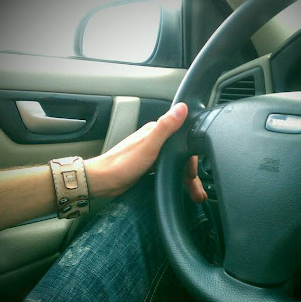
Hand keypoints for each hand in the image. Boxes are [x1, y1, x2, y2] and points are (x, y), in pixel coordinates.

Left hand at [84, 103, 207, 202]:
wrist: (104, 181)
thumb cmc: (122, 164)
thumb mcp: (149, 145)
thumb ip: (166, 126)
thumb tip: (182, 107)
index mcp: (156, 131)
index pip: (184, 138)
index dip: (191, 156)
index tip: (193, 172)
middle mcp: (154, 140)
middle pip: (181, 153)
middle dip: (191, 172)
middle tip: (196, 190)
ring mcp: (152, 153)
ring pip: (176, 163)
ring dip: (186, 178)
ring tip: (194, 193)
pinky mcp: (148, 165)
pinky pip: (168, 170)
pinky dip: (176, 179)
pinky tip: (180, 187)